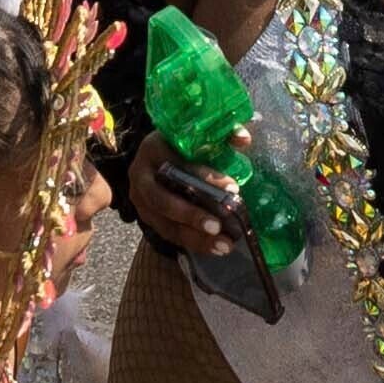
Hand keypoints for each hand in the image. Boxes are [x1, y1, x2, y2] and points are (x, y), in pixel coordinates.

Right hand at [112, 142, 240, 264]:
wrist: (159, 157)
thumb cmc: (184, 144)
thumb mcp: (200, 135)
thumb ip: (222, 134)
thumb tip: (243, 139)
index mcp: (154, 148)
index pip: (178, 165)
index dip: (205, 177)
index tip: (233, 187)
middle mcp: (140, 175)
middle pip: (162, 200)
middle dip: (191, 215)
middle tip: (218, 226)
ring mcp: (140, 199)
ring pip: (165, 223)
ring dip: (195, 237)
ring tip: (223, 245)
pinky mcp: (146, 217)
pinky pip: (168, 233)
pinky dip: (192, 242)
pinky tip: (215, 248)